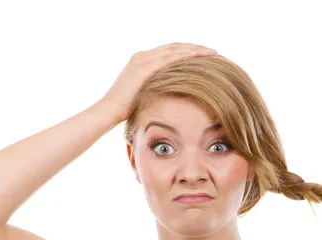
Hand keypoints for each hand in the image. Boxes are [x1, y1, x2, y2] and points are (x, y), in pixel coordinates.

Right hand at [101, 42, 216, 123]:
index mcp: (142, 60)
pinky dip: (183, 55)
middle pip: (174, 46)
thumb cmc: (126, 108)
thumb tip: (171, 94)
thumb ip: (156, 88)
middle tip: (212, 51)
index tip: (203, 55)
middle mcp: (142, 56)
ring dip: (193, 49)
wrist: (109, 110)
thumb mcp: (144, 94)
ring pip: (173, 49)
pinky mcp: (143, 67)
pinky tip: (197, 56)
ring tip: (210, 52)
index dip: (187, 51)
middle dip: (194, 47)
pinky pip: (168, 58)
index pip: (169, 51)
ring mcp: (142, 60)